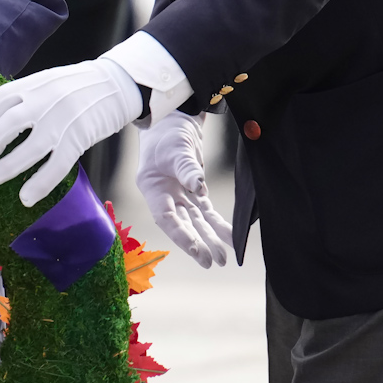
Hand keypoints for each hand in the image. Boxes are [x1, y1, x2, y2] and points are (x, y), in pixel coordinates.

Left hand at [0, 58, 142, 206]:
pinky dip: (39, 184)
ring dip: (10, 165)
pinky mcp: (79, 139)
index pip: (1, 98)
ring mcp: (63, 120)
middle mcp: (46, 100)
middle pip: (10, 123)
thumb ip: (27, 96)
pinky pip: (57, 166)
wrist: (116, 85)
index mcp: (36, 83)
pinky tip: (26, 197)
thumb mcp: (49, 81)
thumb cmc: (78, 86)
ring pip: (31, 147)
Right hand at [135, 110, 231, 267]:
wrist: (173, 120)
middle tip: (212, 262)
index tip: (196, 249)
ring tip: (222, 258)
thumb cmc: (167, 134)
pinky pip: (206, 212)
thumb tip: (199, 188)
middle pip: (182, 224)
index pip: (166, 217)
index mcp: (153, 188)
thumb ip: (187, 169)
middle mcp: (165, 196)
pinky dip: (217, 224)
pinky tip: (229, 238)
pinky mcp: (194, 191)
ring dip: (209, 238)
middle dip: (198, 243)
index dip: (180, 235)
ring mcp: (180, 195)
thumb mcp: (175, 149)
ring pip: (196, 222)